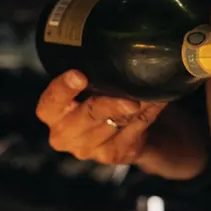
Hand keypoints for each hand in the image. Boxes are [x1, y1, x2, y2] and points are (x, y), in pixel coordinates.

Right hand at [36, 70, 166, 164]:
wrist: (116, 133)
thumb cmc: (95, 100)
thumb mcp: (85, 88)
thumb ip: (90, 77)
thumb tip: (110, 56)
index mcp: (51, 113)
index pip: (51, 101)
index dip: (64, 88)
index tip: (79, 75)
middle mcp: (64, 135)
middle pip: (90, 115)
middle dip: (112, 105)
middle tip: (131, 101)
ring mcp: (89, 149)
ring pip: (118, 122)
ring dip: (139, 105)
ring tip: (152, 91)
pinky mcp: (113, 155)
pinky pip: (136, 128)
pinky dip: (150, 112)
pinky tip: (159, 100)